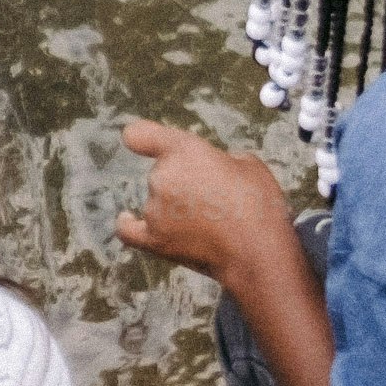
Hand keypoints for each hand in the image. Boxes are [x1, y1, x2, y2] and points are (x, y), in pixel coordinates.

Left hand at [113, 118, 297, 293]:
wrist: (258, 251)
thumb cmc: (259, 204)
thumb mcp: (247, 164)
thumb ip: (220, 159)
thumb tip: (213, 170)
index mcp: (183, 150)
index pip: (140, 134)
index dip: (143, 139)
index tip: (144, 142)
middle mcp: (162, 176)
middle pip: (161, 173)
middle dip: (183, 182)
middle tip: (215, 199)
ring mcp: (155, 210)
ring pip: (157, 201)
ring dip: (174, 208)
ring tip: (209, 223)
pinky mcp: (154, 240)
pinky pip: (128, 229)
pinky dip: (128, 223)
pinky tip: (126, 218)